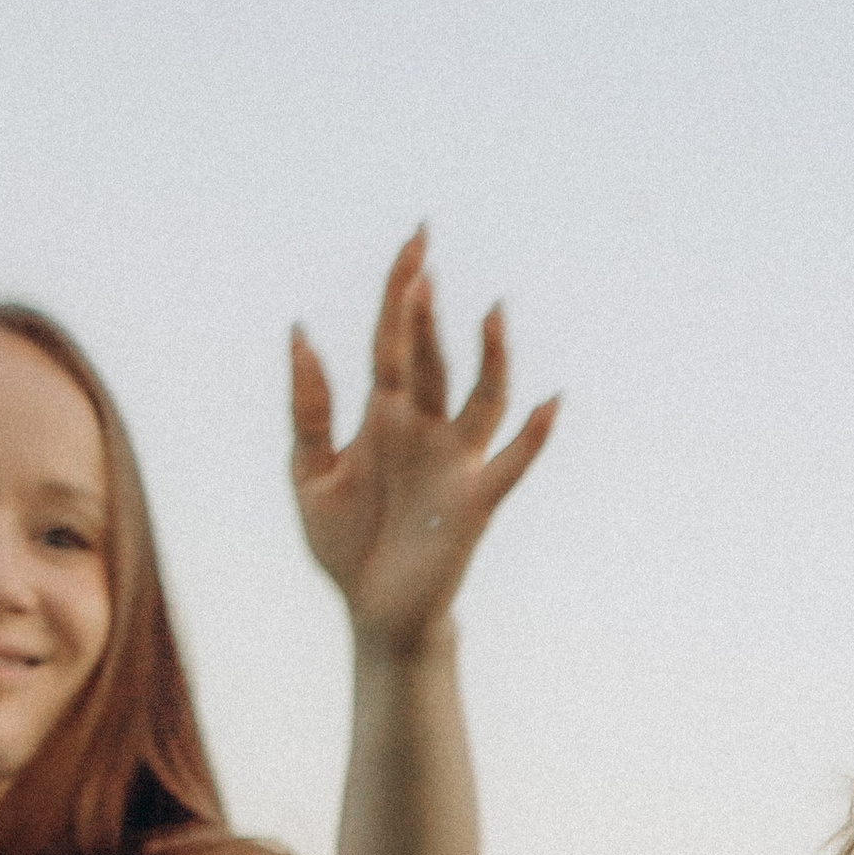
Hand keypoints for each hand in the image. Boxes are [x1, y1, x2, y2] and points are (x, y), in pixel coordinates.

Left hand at [291, 230, 557, 653]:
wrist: (374, 611)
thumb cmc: (345, 543)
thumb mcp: (309, 472)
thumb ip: (309, 408)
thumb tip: (302, 334)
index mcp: (384, 415)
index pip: (393, 340)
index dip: (399, 292)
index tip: (413, 243)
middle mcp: (425, 428)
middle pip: (430, 355)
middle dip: (425, 305)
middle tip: (421, 248)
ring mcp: (455, 460)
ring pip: (479, 395)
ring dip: (487, 356)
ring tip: (489, 312)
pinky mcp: (475, 499)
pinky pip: (512, 462)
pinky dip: (534, 436)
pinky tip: (551, 403)